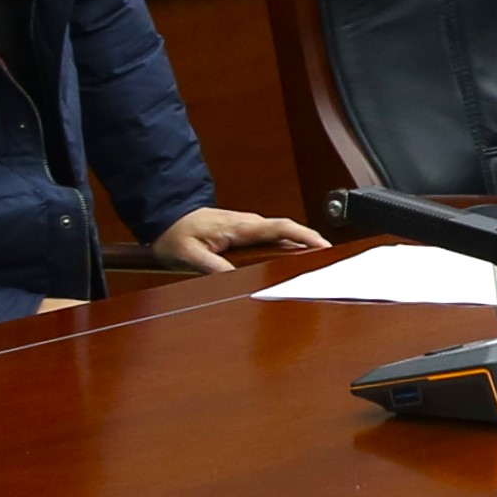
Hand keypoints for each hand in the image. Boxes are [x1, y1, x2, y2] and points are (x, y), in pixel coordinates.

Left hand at [155, 207, 324, 273]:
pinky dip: (288, 249)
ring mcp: (249, 228)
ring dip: (301, 248)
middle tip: (330, 262)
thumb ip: (212, 266)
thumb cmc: (176, 233)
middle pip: (289, 233)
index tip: (324, 246)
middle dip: (312, 245)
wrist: (167, 216)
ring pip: (282, 237)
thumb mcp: (187, 254)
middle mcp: (249, 224)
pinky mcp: (247, 233)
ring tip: (317, 266)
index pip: (280, 227)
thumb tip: (234, 280)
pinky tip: (292, 263)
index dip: (305, 236)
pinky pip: (274, 240)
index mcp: (240, 227)